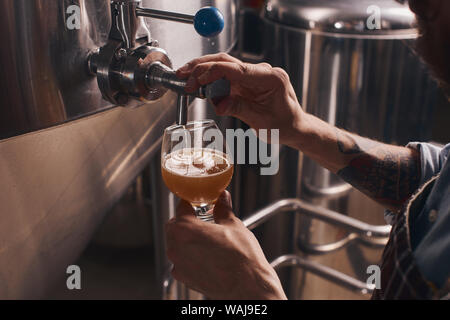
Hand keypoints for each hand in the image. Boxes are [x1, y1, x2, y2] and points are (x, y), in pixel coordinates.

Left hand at [165, 191, 286, 299]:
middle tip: (204, 221)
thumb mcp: (233, 226)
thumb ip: (223, 209)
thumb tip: (222, 198)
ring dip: (188, 240)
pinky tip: (208, 256)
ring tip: (209, 240)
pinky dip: (190, 256)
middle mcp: (176, 247)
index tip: (198, 203)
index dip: (191, 203)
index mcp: (185, 229)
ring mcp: (178, 265)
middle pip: (175, 226)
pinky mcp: (184, 278)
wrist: (248, 287)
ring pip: (176, 244)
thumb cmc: (242, 258)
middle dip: (187, 221)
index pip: (181, 208)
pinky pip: (182, 261)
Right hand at [177, 53, 303, 145]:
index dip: (213, 72)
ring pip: (223, 65)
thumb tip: (219, 105)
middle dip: (202, 67)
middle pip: (227, 61)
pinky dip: (210, 79)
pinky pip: (225, 76)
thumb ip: (239, 109)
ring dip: (203, 71)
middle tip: (183, 75)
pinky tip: (198, 84)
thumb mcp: (261, 121)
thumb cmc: (283, 125)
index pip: (236, 69)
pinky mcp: (246, 80)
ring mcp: (253, 74)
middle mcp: (262, 71)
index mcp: (270, 77)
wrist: (293, 126)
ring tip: (186, 79)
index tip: (197, 79)